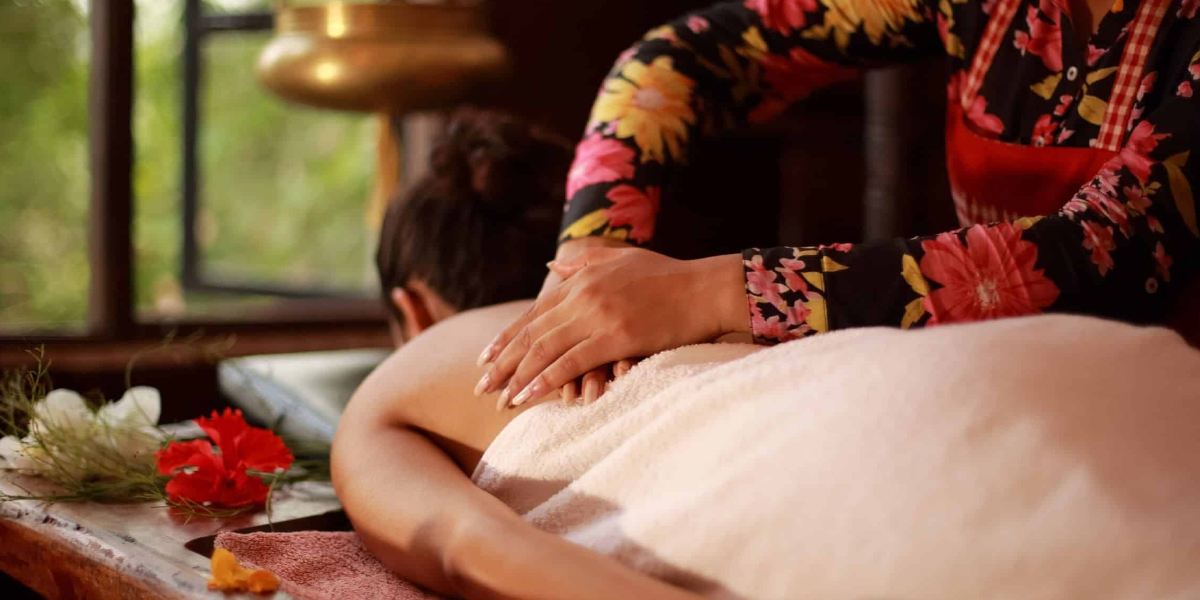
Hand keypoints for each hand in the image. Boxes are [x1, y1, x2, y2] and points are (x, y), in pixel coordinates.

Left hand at [473, 247, 747, 408]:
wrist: (705, 287)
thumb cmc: (669, 275)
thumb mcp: (621, 258)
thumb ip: (582, 262)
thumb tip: (549, 268)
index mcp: (581, 278)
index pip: (533, 312)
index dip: (506, 338)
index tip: (485, 359)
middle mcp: (582, 295)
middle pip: (531, 333)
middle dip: (502, 363)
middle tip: (481, 387)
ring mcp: (598, 315)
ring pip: (544, 350)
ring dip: (517, 377)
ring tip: (499, 399)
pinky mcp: (616, 337)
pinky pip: (570, 363)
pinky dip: (544, 381)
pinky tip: (527, 397)